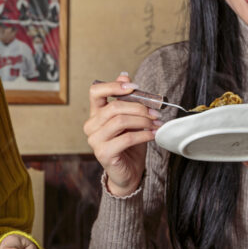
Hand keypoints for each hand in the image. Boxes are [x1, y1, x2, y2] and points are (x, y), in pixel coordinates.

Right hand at [83, 73, 159, 195]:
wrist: (129, 172)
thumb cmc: (130, 145)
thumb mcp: (130, 118)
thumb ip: (126, 99)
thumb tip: (124, 75)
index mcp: (95, 114)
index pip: (95, 91)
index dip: (114, 86)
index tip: (133, 86)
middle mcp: (91, 126)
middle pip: (113, 107)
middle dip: (138, 107)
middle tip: (155, 111)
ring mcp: (95, 140)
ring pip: (120, 121)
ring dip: (143, 120)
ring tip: (156, 123)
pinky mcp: (103, 153)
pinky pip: (126, 138)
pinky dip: (144, 135)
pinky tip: (153, 135)